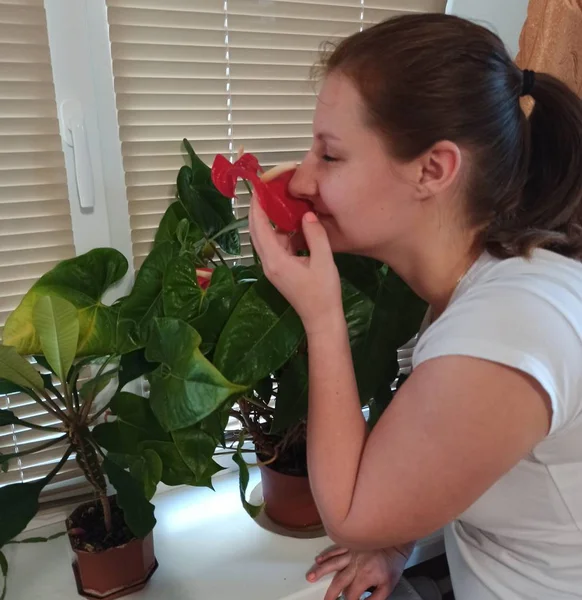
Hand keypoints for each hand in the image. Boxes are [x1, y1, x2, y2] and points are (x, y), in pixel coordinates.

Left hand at [248, 194, 342, 334]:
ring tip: (280, 202)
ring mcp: (273, 268)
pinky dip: (280, 233)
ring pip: (265, 239)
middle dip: (258, 211)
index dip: (257, 206)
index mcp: (275, 260)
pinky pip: (275, 246)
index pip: (260, 227)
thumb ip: (315, 235)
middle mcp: (269, 263)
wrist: (322, 319)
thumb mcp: (324, 260)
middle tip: (266, 190)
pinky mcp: (279, 271)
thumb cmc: (323, 292)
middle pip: (256, 232)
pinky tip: (292, 223)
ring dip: (270, 221)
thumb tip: (307, 214)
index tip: (259, 187)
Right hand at [307, 545, 412, 599]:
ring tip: (310, 577)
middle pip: (338, 582)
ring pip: (333, 563)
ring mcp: (351, 553)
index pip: (351, 594)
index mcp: (364, 576)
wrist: (395, 542)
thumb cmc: (392, 564)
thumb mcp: (388, 586)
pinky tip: (318, 560)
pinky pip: (336, 549)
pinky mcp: (351, 545)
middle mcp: (355, 565)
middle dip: (330, 594)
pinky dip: (327, 555)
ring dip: (320, 571)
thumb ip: (376, 599)